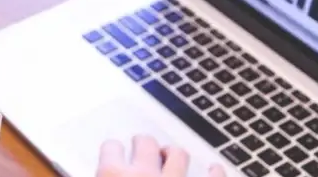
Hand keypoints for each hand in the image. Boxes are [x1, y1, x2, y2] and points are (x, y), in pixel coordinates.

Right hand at [96, 135, 225, 176]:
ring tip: (170, 155)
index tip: (113, 152)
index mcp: (111, 176)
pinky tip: (216, 169)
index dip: (112, 151)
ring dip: (173, 153)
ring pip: (177, 154)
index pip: (110, 148)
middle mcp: (143, 175)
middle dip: (143, 144)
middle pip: (145, 143)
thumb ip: (101, 176)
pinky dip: (216, 172)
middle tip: (141, 146)